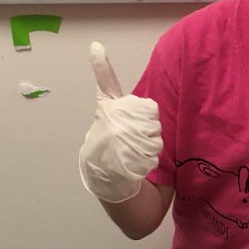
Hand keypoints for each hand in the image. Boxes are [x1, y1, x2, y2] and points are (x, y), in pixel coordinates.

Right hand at [78, 42, 162, 202]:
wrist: (122, 200)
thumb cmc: (131, 168)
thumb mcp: (135, 140)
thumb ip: (138, 122)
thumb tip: (143, 113)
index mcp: (107, 118)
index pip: (106, 88)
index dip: (102, 68)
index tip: (96, 47)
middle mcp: (103, 125)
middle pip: (144, 113)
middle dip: (151, 130)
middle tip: (143, 149)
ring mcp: (106, 139)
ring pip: (148, 130)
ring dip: (152, 147)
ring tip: (139, 162)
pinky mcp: (114, 155)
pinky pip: (145, 148)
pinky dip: (147, 161)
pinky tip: (137, 170)